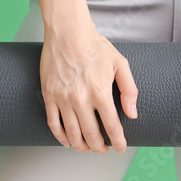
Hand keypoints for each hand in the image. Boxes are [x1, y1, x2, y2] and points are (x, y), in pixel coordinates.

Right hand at [39, 21, 138, 153]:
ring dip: (81, 146)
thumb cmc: (94, 46)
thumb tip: (132, 113)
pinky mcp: (49, 94)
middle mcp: (81, 98)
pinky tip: (67, 140)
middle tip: (104, 149)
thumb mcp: (120, 64)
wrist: (68, 31)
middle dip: (99, 147)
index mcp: (100, 91)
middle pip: (91, 135)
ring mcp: (62, 97)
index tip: (120, 146)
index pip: (111, 126)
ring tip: (87, 148)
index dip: (118, 141)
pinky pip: (53, 123)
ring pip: (71, 133)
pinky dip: (60, 137)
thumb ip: (129, 90)